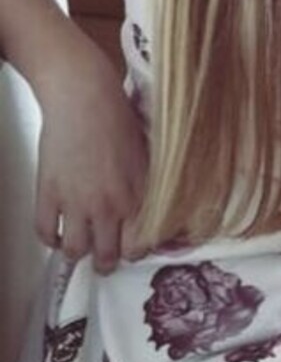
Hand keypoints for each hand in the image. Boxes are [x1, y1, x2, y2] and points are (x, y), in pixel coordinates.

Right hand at [35, 50, 148, 272]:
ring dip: (78, 254)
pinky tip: (57, 233)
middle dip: (107, 263)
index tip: (131, 249)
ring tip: (80, 248)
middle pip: (107, 256)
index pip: (139, 246)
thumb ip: (149, 187)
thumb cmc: (120, 120)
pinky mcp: (48, 194)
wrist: (84, 99)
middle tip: (105, 260)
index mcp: (136, 197)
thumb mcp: (148, 156)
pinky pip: (45, 232)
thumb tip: (155, 208)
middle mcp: (107, 207)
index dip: (134, 252)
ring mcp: (75, 203)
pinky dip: (50, 238)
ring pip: (75, 251)